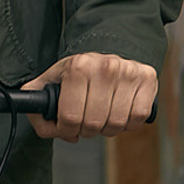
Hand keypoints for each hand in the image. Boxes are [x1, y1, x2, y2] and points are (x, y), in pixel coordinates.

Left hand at [23, 53, 156, 141]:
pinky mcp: (147, 79)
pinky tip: (120, 112)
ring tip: (102, 116)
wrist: (107, 53)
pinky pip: (137, 118)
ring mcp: (129, 71)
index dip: (66, 130)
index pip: (71, 117)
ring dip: (107, 129)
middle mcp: (106, 66)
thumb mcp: (50, 82)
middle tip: (85, 122)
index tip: (67, 126)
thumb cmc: (78, 73)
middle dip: (86, 131)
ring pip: (117, 124)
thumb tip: (49, 126)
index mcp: (79, 66)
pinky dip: (128, 123)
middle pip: (94, 124)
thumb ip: (36, 104)